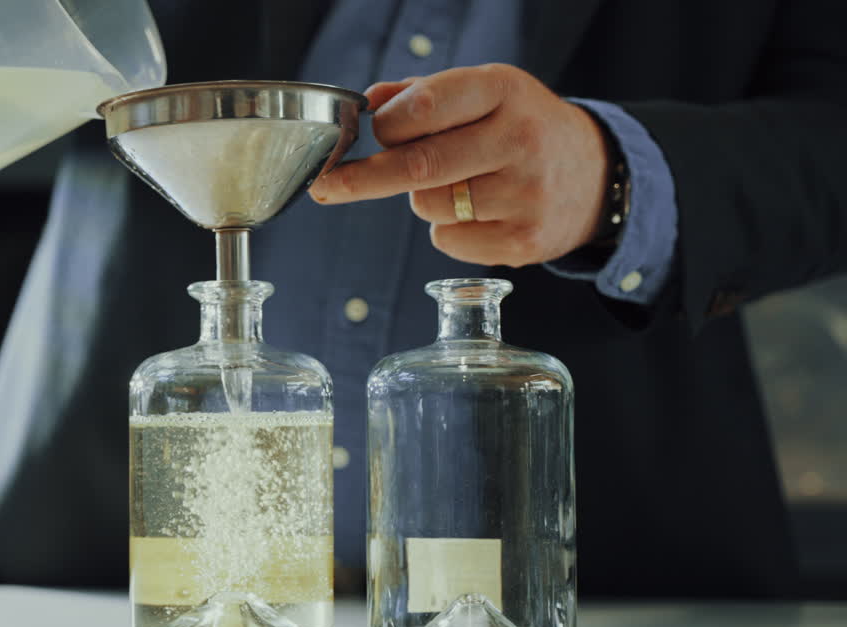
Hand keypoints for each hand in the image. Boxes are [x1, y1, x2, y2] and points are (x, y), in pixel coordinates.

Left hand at [309, 64, 609, 267]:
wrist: (595, 177)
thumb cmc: (518, 128)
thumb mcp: (483, 94)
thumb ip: (422, 97)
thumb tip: (366, 106)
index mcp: (503, 90)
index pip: (425, 107)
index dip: (385, 125)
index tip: (366, 134)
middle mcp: (520, 139)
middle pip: (418, 166)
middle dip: (363, 178)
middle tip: (326, 187)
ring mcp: (526, 193)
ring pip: (429, 206)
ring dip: (422, 200)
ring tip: (459, 185)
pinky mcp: (524, 241)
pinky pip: (448, 240)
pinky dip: (447, 230)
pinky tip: (480, 213)